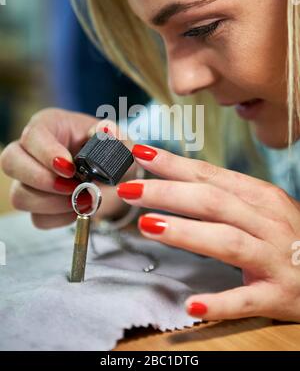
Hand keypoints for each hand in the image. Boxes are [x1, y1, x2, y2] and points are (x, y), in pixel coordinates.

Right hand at [0, 108, 137, 228]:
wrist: (115, 178)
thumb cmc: (111, 151)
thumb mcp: (119, 140)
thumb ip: (115, 136)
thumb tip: (105, 131)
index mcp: (49, 126)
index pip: (33, 135)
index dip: (47, 153)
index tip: (70, 168)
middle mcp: (32, 151)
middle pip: (11, 162)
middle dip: (42, 179)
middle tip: (73, 186)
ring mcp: (29, 179)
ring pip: (19, 195)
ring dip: (53, 203)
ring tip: (82, 199)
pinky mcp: (36, 204)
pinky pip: (37, 218)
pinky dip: (60, 219)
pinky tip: (78, 209)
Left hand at [116, 144, 299, 322]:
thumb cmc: (286, 236)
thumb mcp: (260, 207)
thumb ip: (222, 196)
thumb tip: (175, 181)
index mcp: (260, 197)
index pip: (209, 175)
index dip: (172, 164)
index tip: (139, 153)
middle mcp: (267, 222)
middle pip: (212, 202)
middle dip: (167, 193)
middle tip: (129, 189)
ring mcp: (274, 258)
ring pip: (227, 241)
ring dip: (186, 233)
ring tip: (149, 225)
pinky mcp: (278, 295)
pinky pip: (247, 299)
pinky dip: (220, 302)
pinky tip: (193, 304)